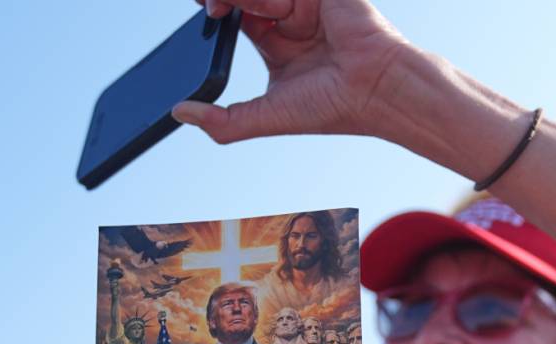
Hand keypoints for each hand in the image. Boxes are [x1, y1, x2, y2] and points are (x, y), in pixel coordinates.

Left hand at [174, 0, 409, 143]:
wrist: (375, 88)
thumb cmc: (334, 106)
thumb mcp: (267, 115)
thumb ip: (224, 120)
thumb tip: (179, 113)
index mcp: (278, 43)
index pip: (235, 14)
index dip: (214, 10)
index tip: (203, 14)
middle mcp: (290, 18)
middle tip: (210, 9)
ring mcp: (305, 0)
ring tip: (241, 14)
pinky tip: (272, 9)